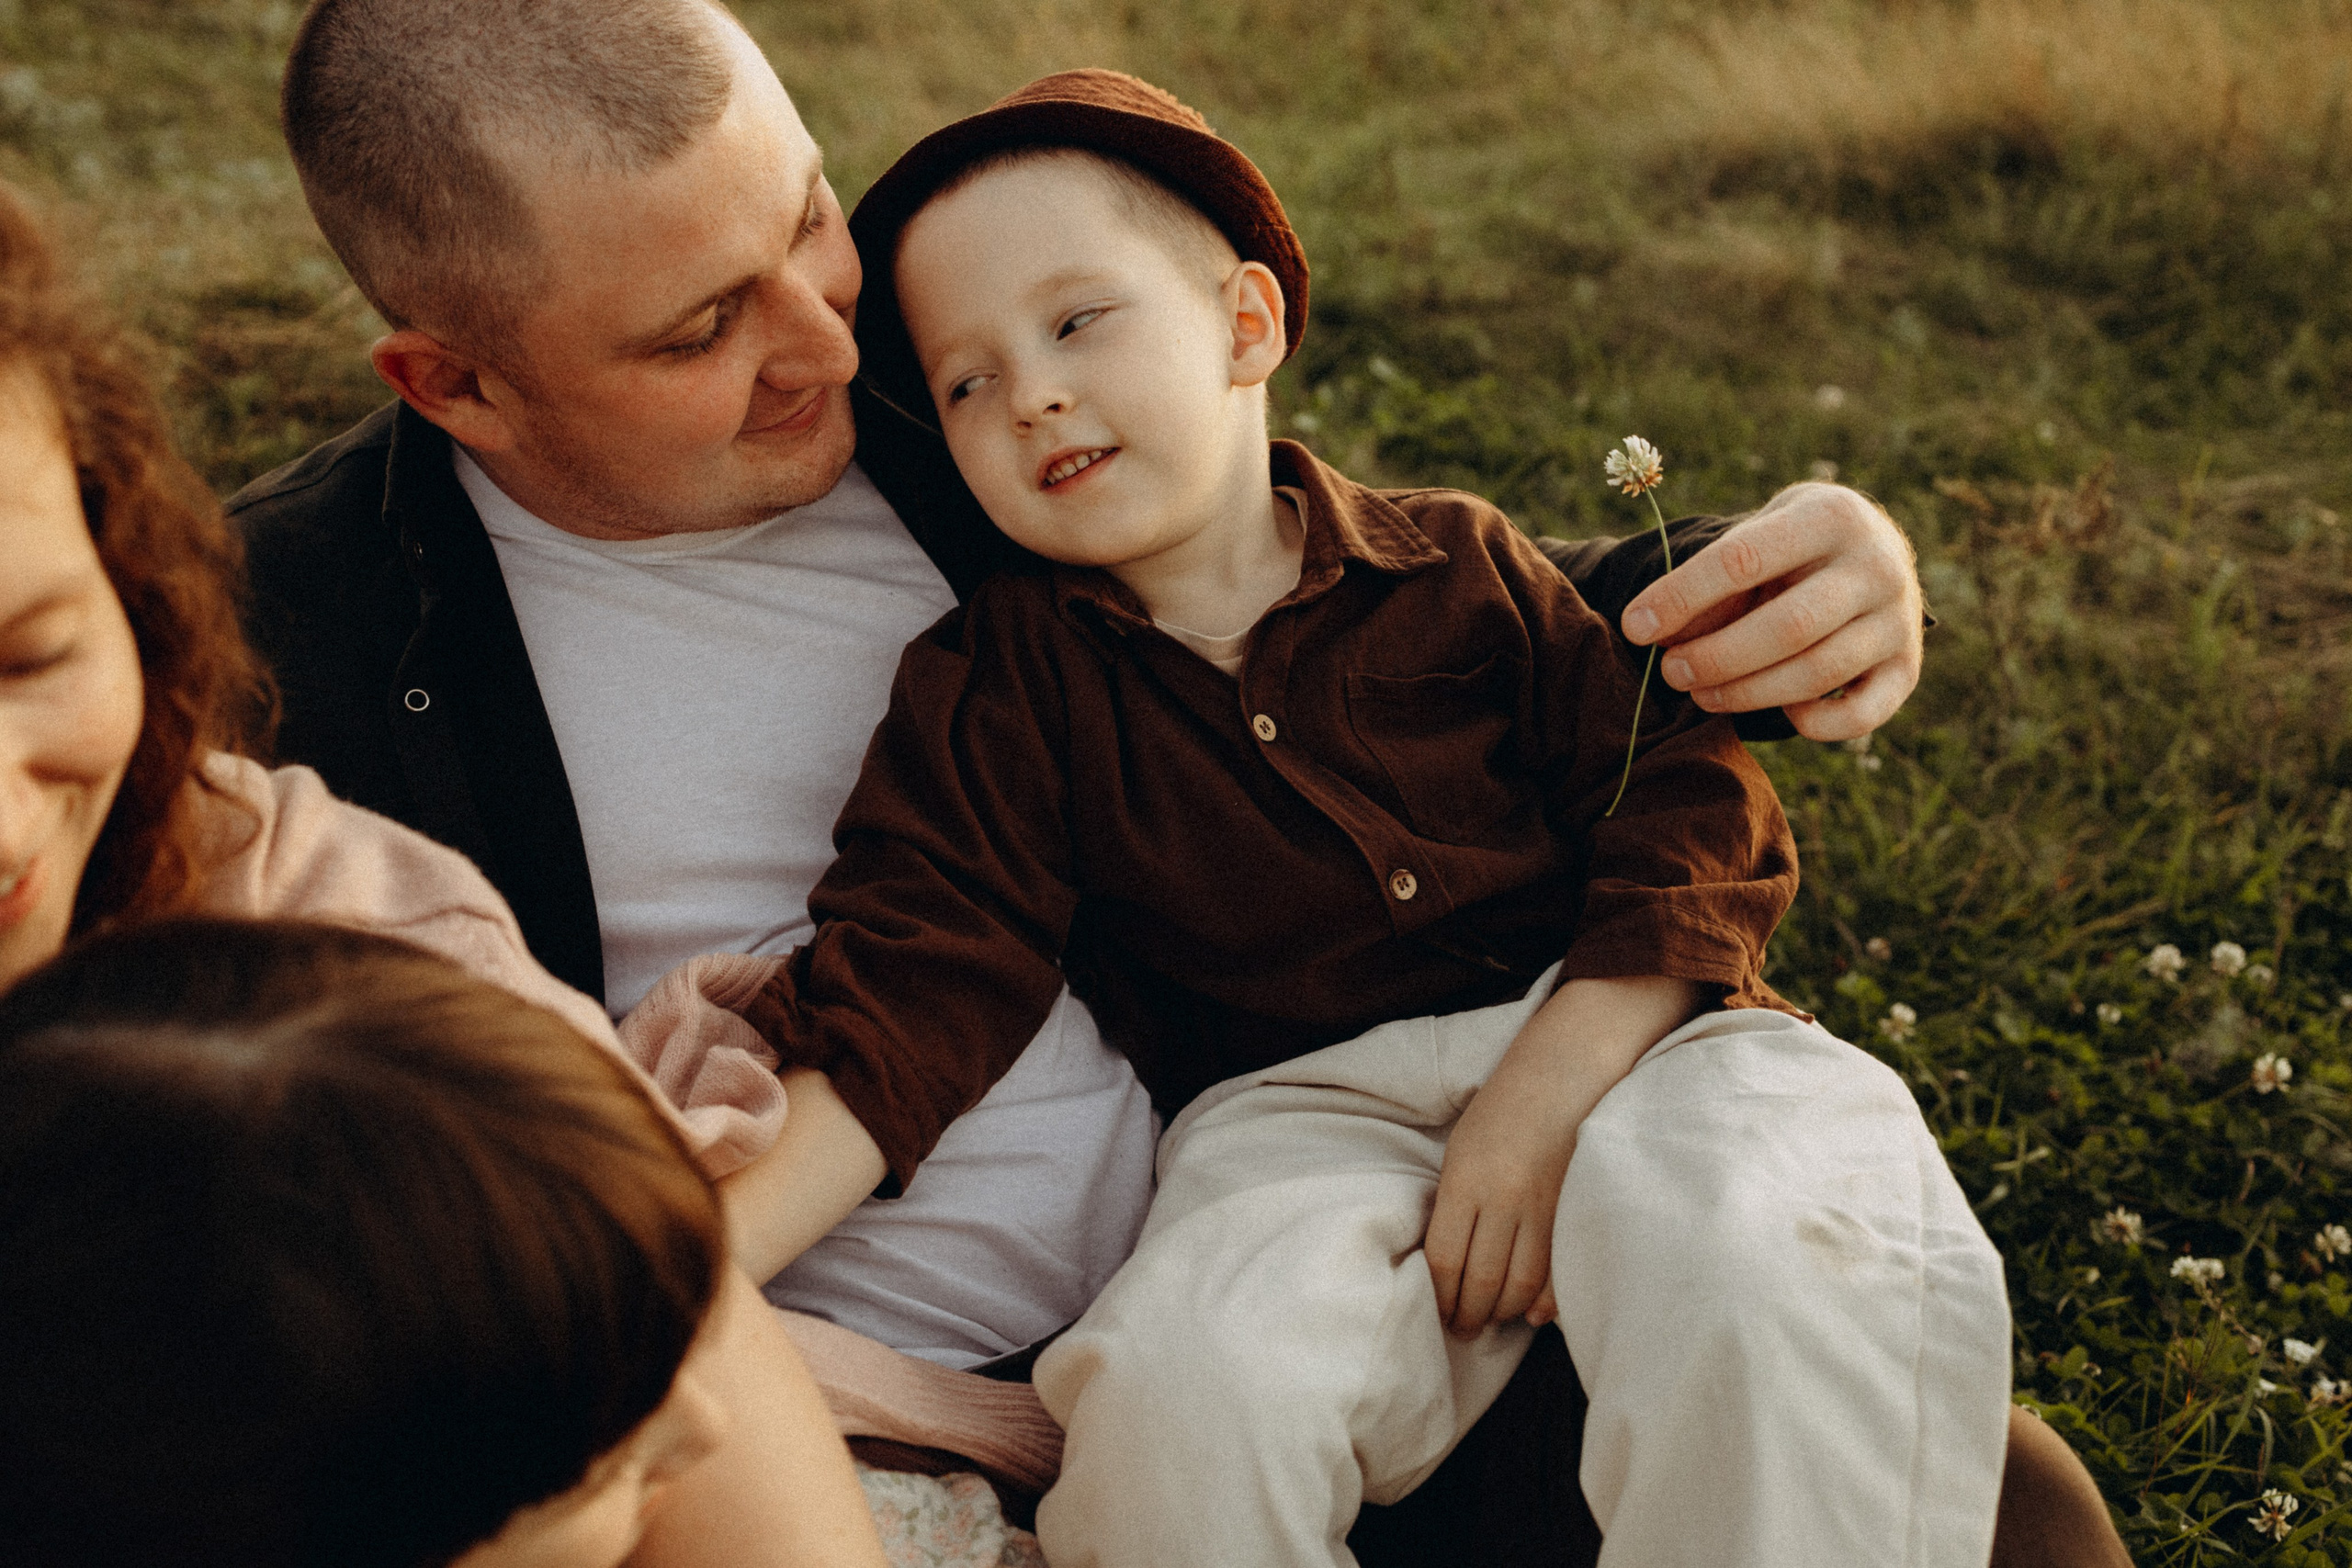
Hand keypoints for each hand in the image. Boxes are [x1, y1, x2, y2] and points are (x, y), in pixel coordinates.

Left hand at [1425, 1072, 1580, 1336]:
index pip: (1444, 1259)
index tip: (1437, 1313)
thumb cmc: (1503, 1107)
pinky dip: (1544, 1301)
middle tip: (1462, 1331)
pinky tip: (1531, 1314)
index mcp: (1464, 1179)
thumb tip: (1451, 1263)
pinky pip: (1557, 1271)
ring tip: (1492, 1323)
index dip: (1440, 1297)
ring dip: (1503, 1314)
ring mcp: (1544, 1206)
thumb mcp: (1462, 1148)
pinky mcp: (1575, 1210)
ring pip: (1521, 1284)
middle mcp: (1503, 1198)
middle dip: (1469, 1316)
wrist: (1565, 1070)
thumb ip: (1456, 1203)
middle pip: (1482, 1280)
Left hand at [1619, 482, 1923, 741]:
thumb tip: (1657, 634)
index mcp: (1831, 516)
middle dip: (1716, 656)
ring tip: (1699, 693)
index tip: (1636, 626)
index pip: (1743, 558)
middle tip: (1670, 672)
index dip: (1681, 596)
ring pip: (1818, 672)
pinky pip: (1861, 715)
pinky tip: (1781, 714)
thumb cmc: (1791, 547)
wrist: (1872, 551)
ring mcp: (1900, 620)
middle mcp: (1878, 566)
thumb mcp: (1754, 540)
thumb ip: (1712, 581)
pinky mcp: (1908, 669)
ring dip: (1747, 693)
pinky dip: (1815, 726)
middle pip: (1789, 626)